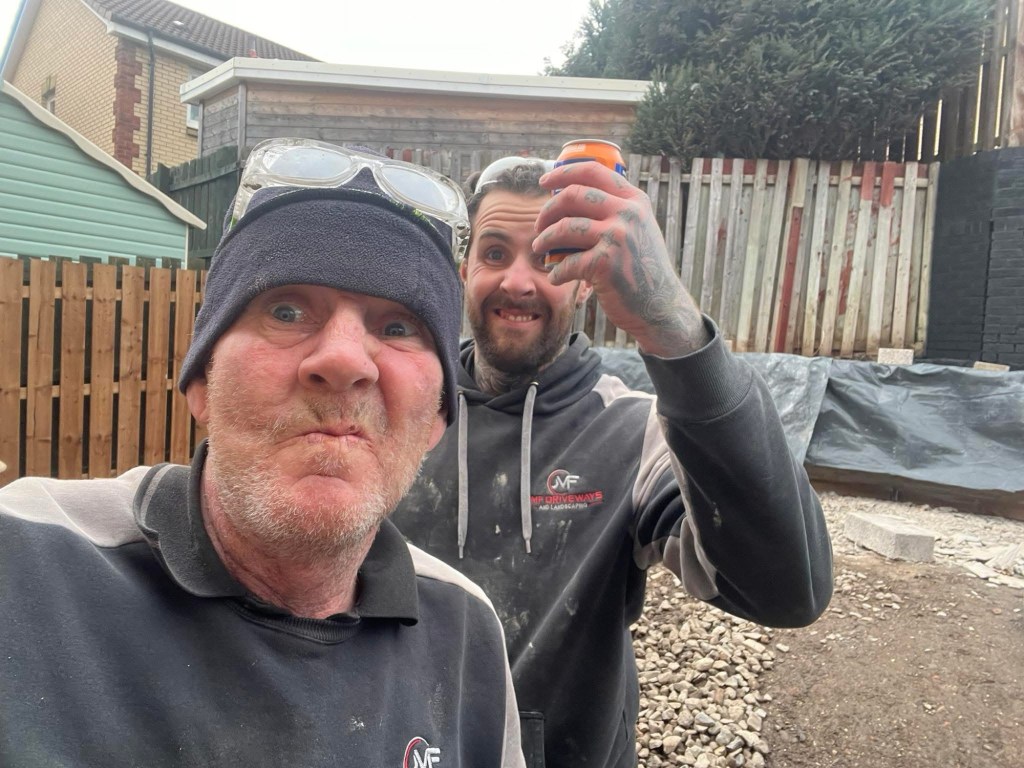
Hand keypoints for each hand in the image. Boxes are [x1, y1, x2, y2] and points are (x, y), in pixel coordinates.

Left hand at [532, 161, 709, 356]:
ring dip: (544, 239)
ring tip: (539, 248)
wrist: (661, 307)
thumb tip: (571, 196)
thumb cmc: (642, 269)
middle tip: (538, 225)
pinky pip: (567, 263)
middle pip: (572, 195)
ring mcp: (617, 236)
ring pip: (564, 227)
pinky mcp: (605, 263)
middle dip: (547, 210)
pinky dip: (557, 272)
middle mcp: (628, 213)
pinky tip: (556, 277)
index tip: (544, 181)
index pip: (593, 171)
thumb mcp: (639, 229)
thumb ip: (616, 210)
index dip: (563, 172)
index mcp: (634, 200)